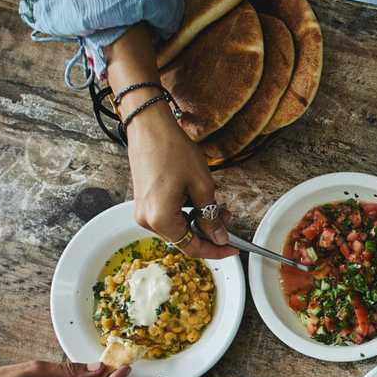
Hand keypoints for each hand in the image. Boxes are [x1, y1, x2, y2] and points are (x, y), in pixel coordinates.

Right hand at [106, 23, 235, 259]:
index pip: (192, 248)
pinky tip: (199, 198)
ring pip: (179, 227)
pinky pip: (169, 215)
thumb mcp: (202, 187)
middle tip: (229, 218)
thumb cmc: (174, 151)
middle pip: (185, 239)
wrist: (149, 125)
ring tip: (218, 204)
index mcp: (160, 220)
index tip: (234, 248)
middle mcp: (147, 220)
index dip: (216, 250)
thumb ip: (211, 217)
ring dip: (200, 220)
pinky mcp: (144, 201)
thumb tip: (219, 238)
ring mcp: (143, 210)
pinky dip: (187, 211)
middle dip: (210, 232)